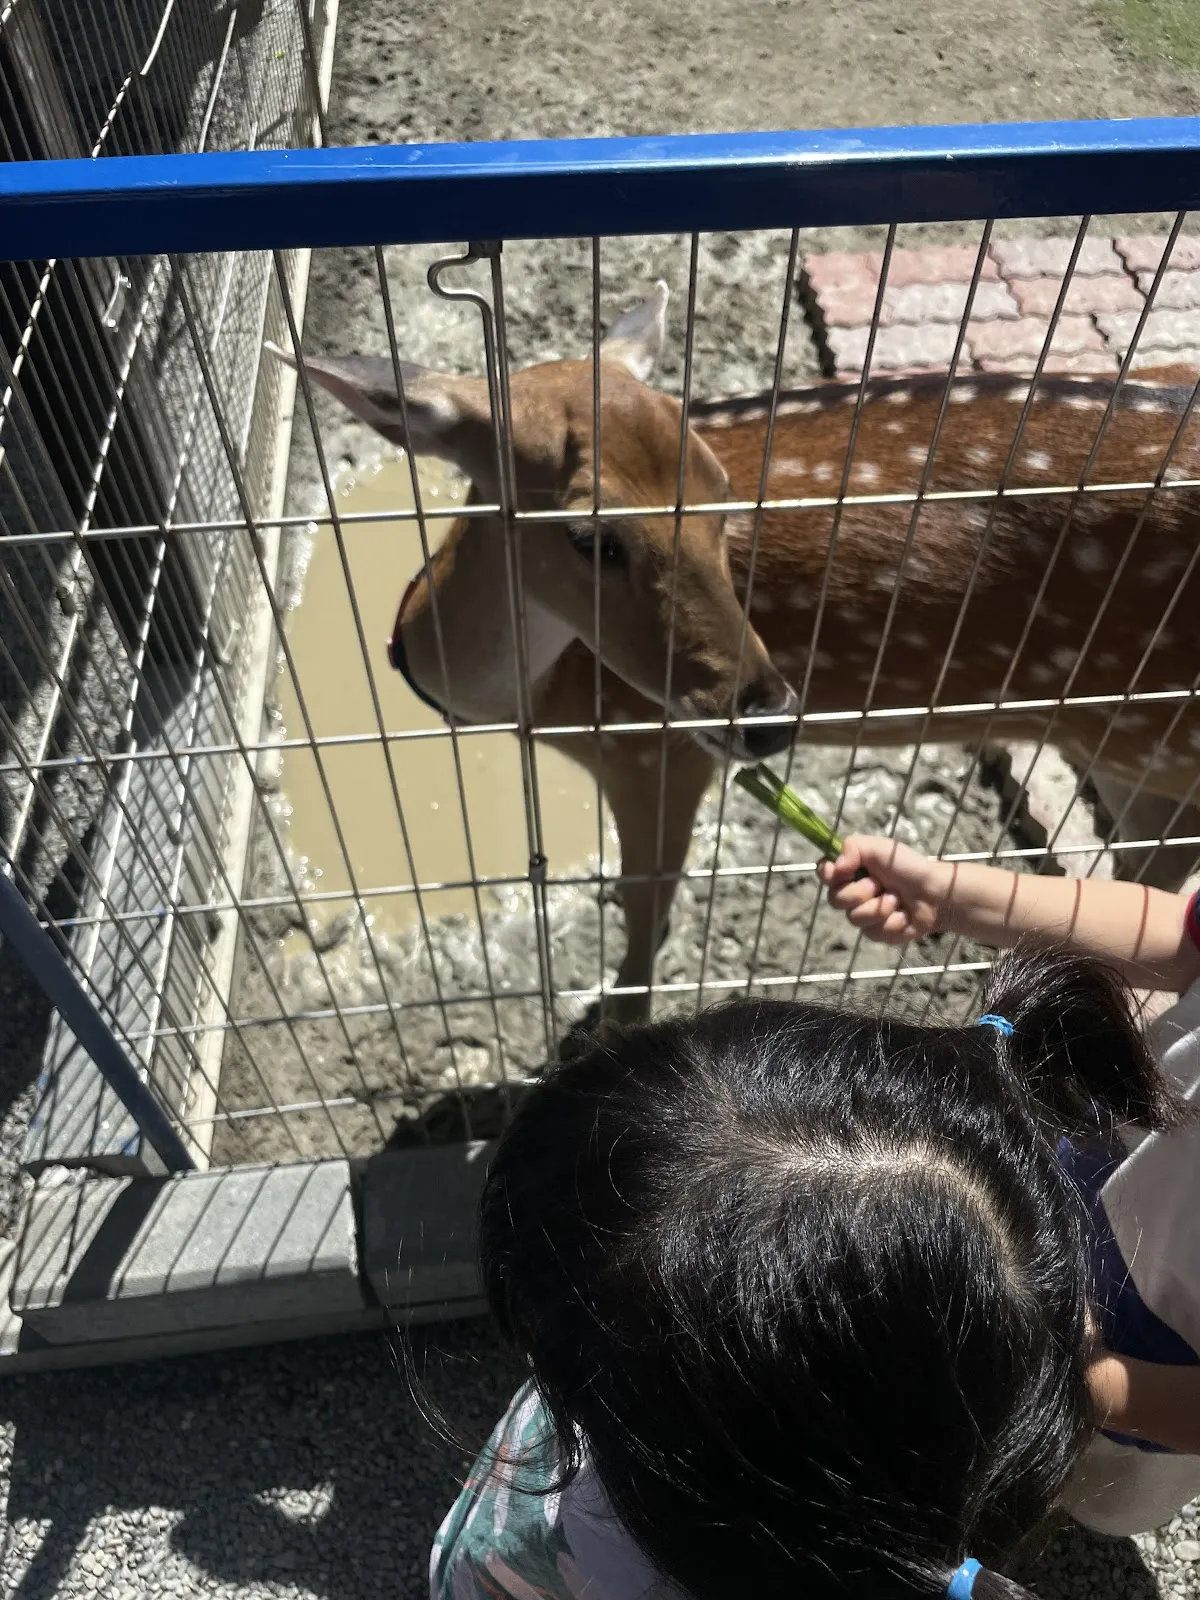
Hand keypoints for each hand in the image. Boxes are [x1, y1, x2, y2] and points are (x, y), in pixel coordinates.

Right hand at [818, 835, 947, 944]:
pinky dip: (891, 923)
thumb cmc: (909, 867)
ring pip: (855, 919)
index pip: (824, 873)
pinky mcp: (878, 933)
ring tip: (897, 900)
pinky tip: (903, 916)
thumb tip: (834, 865)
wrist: (936, 894)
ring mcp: (864, 915)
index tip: (839, 873)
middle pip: (835, 900)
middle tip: (879, 884)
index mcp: (851, 871)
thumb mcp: (880, 848)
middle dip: (860, 893)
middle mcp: (853, 893)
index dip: (827, 875)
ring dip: (880, 908)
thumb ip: (852, 847)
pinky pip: (873, 933)